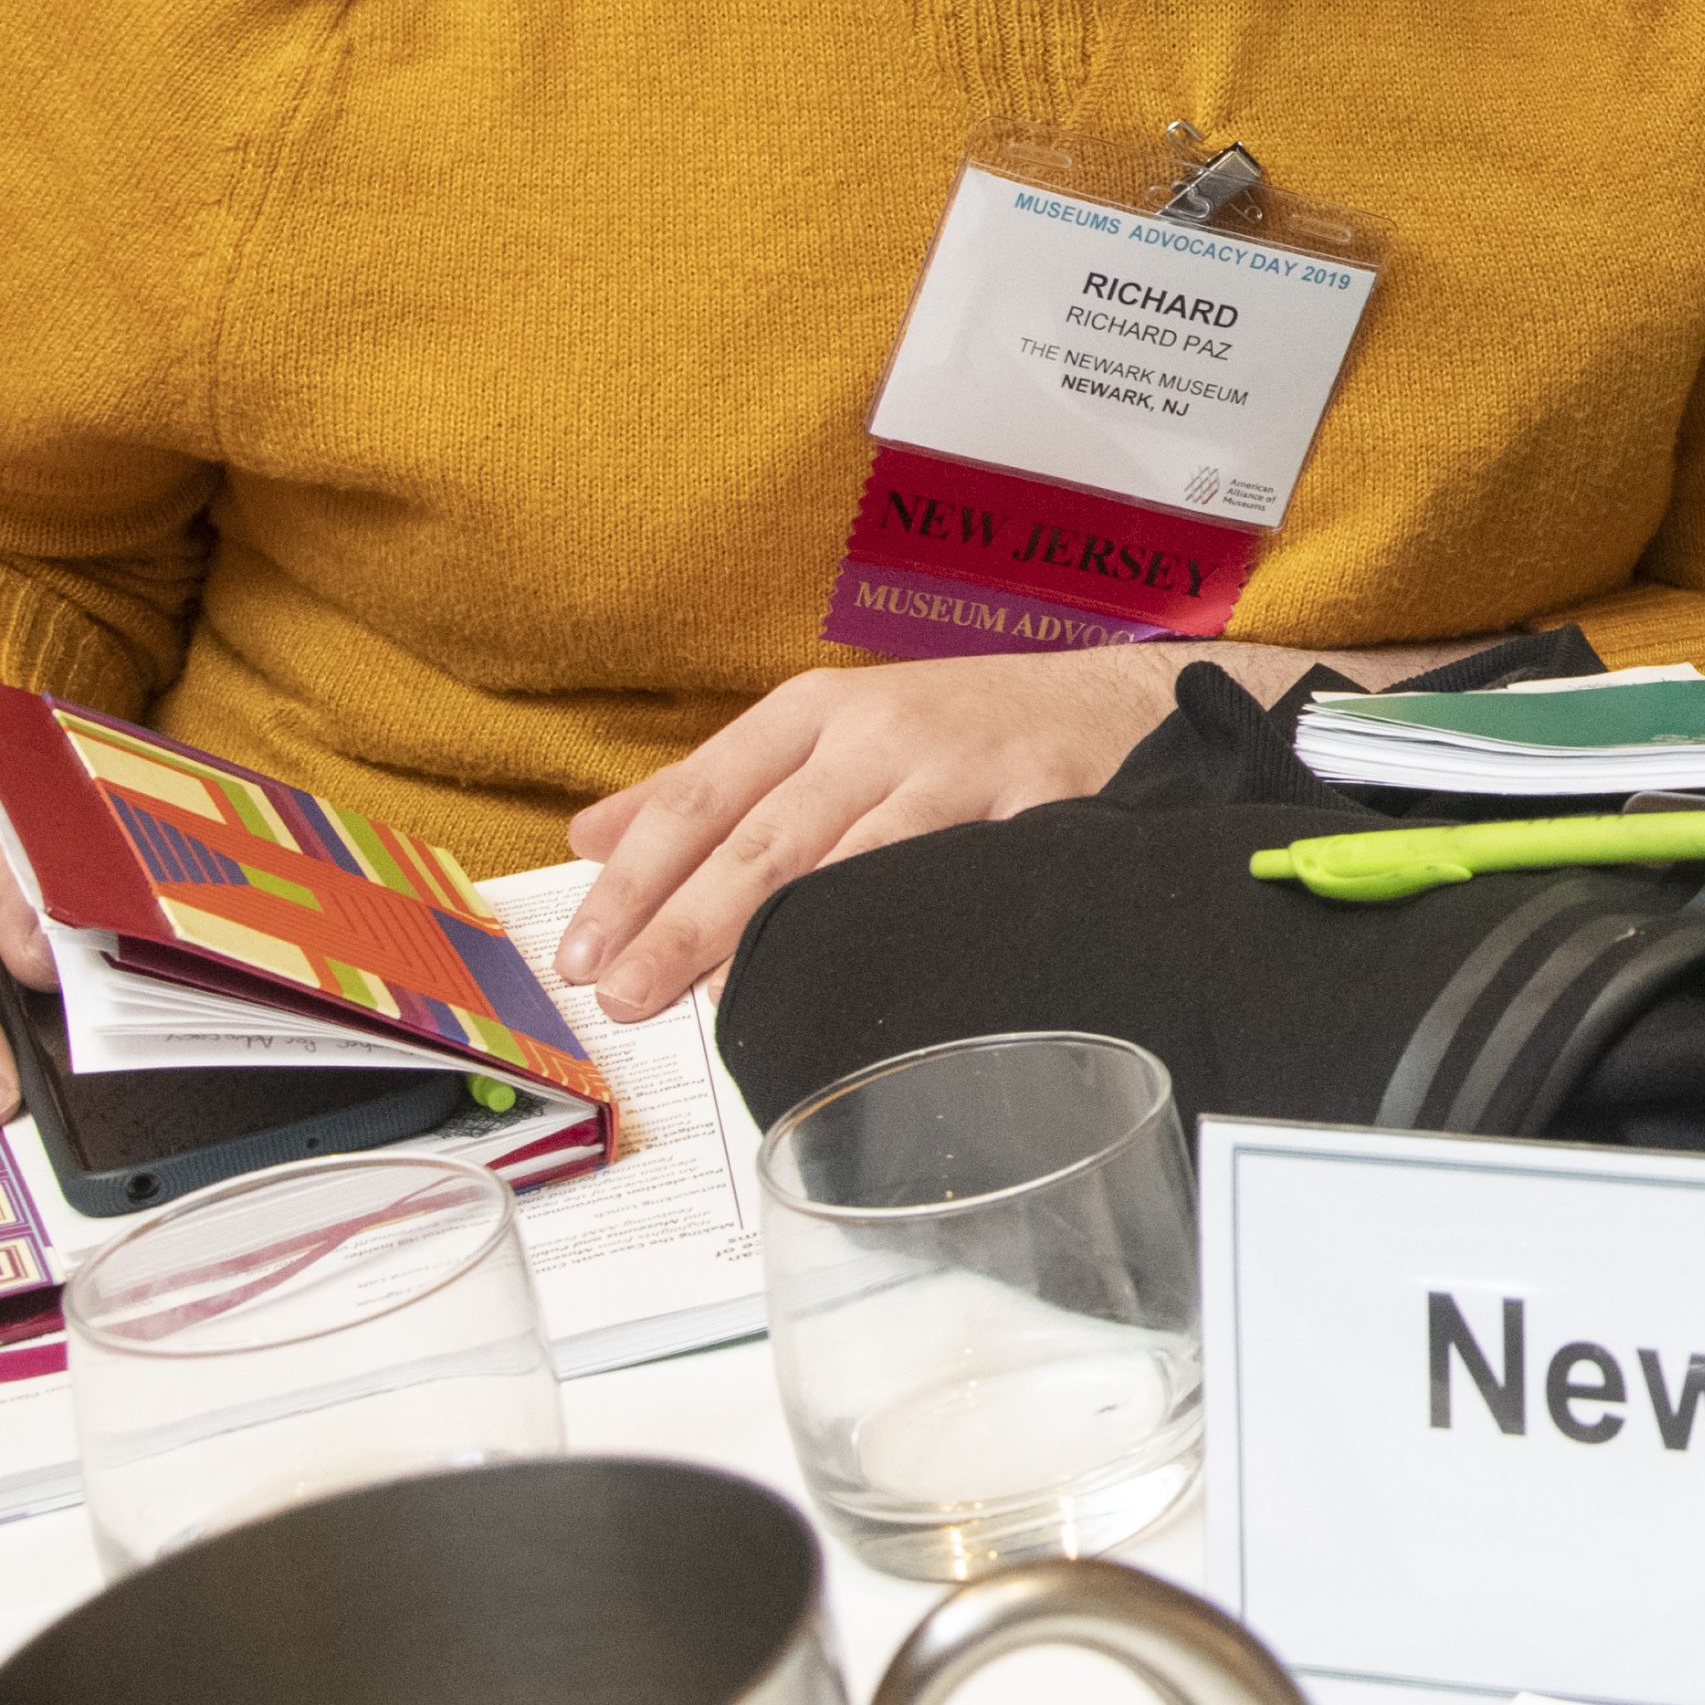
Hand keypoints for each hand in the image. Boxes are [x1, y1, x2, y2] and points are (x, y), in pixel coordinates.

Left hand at [553, 646, 1199, 1011]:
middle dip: (684, 922)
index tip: (585, 949)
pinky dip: (894, 936)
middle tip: (623, 996)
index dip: (636, 876)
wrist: (1119, 701)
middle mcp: (882, 730)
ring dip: (777, 939)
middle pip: (764, 836)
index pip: (702, 793)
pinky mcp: (1033, 809)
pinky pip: (950, 886)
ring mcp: (960, 768)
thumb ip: (713, 785)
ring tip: (714, 1003)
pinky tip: (853, 984)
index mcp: (819, 709)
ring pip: (849, 864)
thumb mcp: (833, 728)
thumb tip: (590, 838)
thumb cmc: (962, 727)